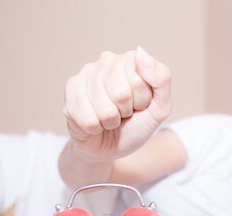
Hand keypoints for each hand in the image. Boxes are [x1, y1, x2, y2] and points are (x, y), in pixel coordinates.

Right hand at [63, 47, 171, 163]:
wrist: (112, 146)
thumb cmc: (136, 124)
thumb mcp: (160, 107)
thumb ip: (161, 79)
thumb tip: (140, 53)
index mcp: (131, 60)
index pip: (139, 81)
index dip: (142, 101)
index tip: (140, 104)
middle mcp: (106, 60)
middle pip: (121, 94)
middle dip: (125, 111)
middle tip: (124, 112)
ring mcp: (85, 74)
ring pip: (104, 109)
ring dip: (110, 122)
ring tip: (110, 118)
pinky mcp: (70, 91)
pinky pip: (88, 119)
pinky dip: (95, 128)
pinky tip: (95, 122)